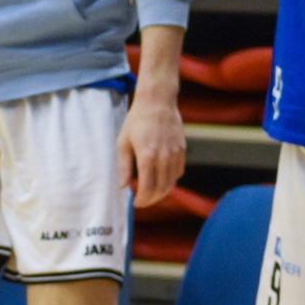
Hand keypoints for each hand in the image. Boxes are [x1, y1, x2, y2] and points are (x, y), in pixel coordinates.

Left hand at [116, 88, 185, 208]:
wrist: (157, 102)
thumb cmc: (136, 121)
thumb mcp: (123, 142)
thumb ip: (123, 166)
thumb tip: (122, 186)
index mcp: (147, 156)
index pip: (147, 188)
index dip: (142, 200)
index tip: (136, 203)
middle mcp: (164, 157)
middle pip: (161, 189)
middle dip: (151, 199)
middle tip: (142, 201)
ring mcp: (175, 154)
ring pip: (172, 183)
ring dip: (162, 192)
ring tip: (151, 193)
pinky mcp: (182, 150)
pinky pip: (179, 172)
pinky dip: (171, 180)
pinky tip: (162, 180)